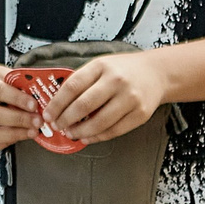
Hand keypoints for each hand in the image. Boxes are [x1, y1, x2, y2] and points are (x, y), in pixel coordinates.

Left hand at [47, 53, 170, 142]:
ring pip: (99, 122)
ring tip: (70, 133)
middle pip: (84, 106)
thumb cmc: (122, 70)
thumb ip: (81, 81)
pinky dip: (97, 137)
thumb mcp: (100, 66)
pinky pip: (114, 130)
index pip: (72, 86)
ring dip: (80, 132)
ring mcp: (130, 98)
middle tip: (56, 126)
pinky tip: (87, 137)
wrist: (157, 73)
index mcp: (101, 66)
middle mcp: (116, 81)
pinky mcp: (140, 114)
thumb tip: (57, 105)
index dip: (57, 104)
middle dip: (65, 120)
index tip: (48, 115)